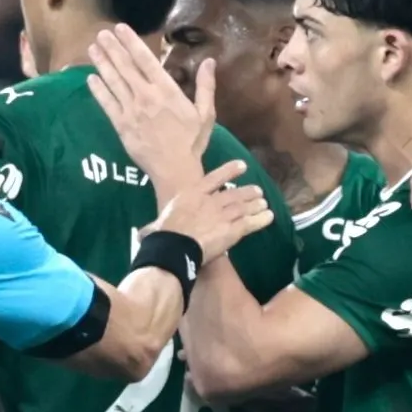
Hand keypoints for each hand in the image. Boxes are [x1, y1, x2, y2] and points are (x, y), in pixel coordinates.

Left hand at [84, 22, 216, 193]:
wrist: (175, 170)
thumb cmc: (192, 142)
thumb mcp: (205, 113)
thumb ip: (205, 86)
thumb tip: (209, 61)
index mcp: (166, 90)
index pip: (145, 60)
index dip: (131, 42)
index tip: (120, 28)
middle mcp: (146, 96)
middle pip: (125, 67)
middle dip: (112, 48)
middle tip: (101, 33)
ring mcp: (131, 111)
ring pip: (113, 82)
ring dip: (102, 63)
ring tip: (93, 48)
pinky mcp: (121, 125)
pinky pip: (106, 104)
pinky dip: (98, 90)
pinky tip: (91, 78)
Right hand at [149, 160, 274, 262]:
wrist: (175, 245)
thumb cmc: (162, 236)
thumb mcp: (155, 226)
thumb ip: (153, 228)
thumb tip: (143, 234)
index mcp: (191, 195)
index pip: (214, 179)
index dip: (229, 172)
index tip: (242, 166)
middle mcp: (210, 201)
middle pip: (232, 194)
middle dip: (246, 192)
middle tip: (257, 190)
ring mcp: (222, 214)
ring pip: (243, 207)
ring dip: (255, 204)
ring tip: (264, 202)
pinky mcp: (232, 230)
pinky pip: (249, 223)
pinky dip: (261, 219)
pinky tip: (269, 217)